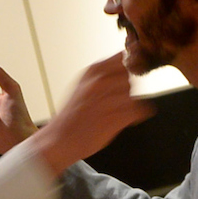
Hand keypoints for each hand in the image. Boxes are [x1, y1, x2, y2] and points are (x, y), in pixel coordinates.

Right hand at [31, 56, 150, 173]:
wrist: (60, 140)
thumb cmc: (72, 114)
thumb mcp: (82, 84)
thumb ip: (102, 72)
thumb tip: (123, 58)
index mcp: (92, 71)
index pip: (121, 58)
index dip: (124, 69)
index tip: (120, 80)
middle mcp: (100, 82)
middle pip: (129, 77)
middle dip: (126, 88)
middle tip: (115, 101)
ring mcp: (107, 100)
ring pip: (133, 94)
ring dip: (129, 104)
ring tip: (115, 112)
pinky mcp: (115, 118)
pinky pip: (137, 111)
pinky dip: (135, 116)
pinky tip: (124, 120)